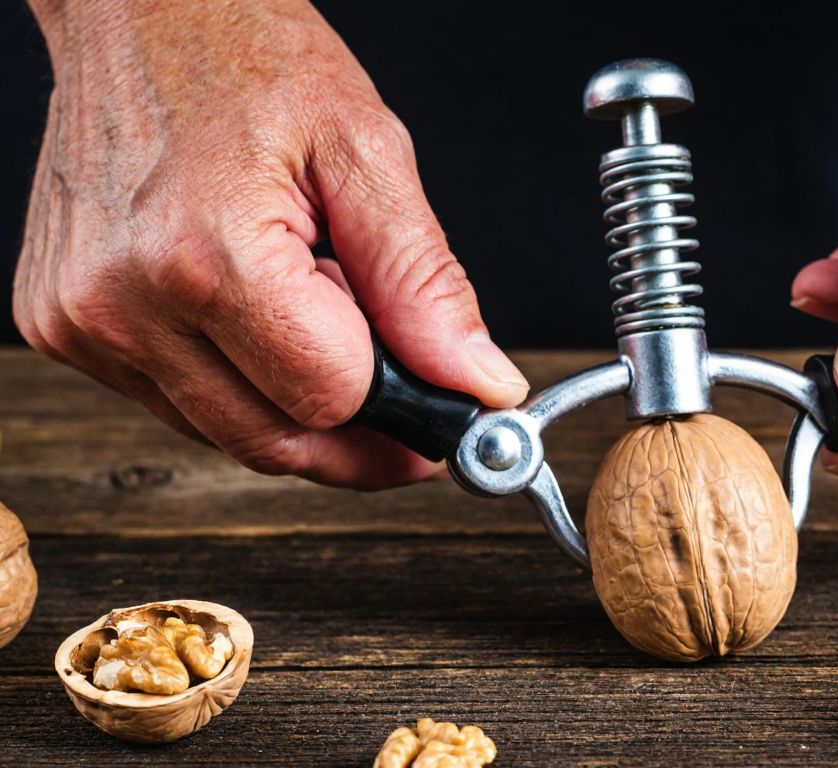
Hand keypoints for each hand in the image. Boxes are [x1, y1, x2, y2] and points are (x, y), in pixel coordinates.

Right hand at [17, 0, 527, 488]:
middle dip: (355, 428)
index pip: (331, 399)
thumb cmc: (244, 54)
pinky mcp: (62, 326)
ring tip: (317, 311)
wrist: (137, 10)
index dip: (402, 404)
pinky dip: (235, 379)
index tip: (443, 398)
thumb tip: (477, 382)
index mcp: (204, 258)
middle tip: (406, 385)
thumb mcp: (368, 152)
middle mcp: (125, 304)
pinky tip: (256, 313)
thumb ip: (425, 284)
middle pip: (275, 439)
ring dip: (292, 401)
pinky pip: (176, 401)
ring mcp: (83, 322)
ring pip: (226, 432)